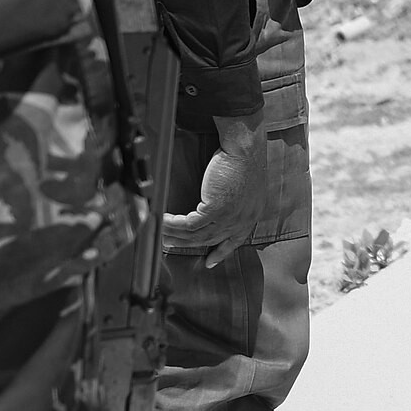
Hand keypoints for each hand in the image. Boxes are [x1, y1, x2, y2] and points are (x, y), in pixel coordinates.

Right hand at [162, 111, 266, 267]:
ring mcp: (229, 218)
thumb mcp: (245, 186)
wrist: (244, 148)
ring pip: (196, 235)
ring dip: (175, 235)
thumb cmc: (243, 160)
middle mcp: (242, 221)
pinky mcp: (216, 209)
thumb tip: (216, 204)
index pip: (235, 241)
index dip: (221, 253)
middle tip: (168, 244)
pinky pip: (189, 224)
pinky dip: (173, 224)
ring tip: (159, 232)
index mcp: (250, 216)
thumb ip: (235, 201)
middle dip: (186, 244)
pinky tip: (163, 221)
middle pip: (209, 240)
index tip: (211, 263)